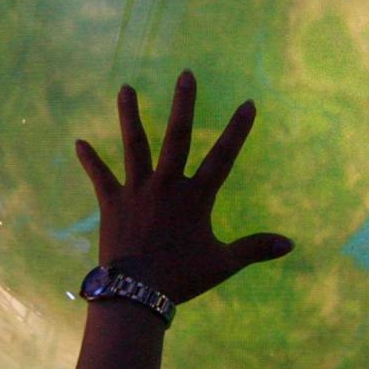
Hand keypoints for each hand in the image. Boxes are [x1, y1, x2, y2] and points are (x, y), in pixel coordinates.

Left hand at [73, 70, 293, 304]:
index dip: (237, 130)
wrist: (136, 293)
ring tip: (125, 87)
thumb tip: (290, 244)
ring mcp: (137, 191)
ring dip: (129, 115)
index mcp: (195, 197)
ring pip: (134, 145)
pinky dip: (90, 161)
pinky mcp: (112, 203)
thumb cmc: (182, 278)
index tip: (248, 103)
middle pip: (177, 137)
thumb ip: (255, 248)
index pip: (223, 157)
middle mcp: (167, 185)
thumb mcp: (223, 264)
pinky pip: (100, 177)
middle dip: (183, 104)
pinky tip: (78, 142)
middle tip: (186, 74)